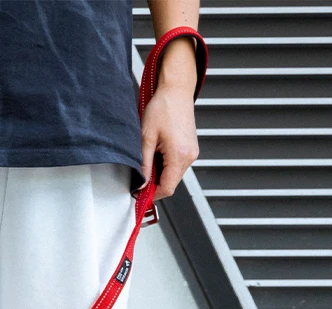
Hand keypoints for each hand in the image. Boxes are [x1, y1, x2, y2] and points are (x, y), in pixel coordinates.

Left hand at [140, 40, 199, 199]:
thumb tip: (141, 185)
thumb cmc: (163, 108)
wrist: (176, 90)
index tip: (139, 195)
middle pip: (171, 184)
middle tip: (140, 175)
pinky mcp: (191, 149)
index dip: (151, 195)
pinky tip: (157, 153)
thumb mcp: (146, 138)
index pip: (167, 188)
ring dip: (159, 174)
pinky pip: (177, 166)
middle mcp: (190, 156)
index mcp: (179, 155)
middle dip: (154, 184)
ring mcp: (192, 152)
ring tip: (149, 157)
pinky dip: (165, 166)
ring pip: (174, 176)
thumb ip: (144, 165)